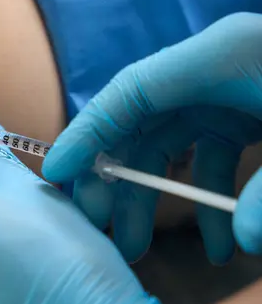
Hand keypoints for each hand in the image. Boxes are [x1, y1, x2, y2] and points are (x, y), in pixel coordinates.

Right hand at [42, 12, 261, 263]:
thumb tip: (239, 243)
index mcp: (221, 56)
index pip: (131, 92)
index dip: (89, 134)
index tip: (58, 175)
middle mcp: (213, 71)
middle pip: (139, 124)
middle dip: (117, 179)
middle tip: (104, 227)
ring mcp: (227, 92)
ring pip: (166, 146)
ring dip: (153, 198)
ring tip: (139, 247)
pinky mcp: (243, 113)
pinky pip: (206, 157)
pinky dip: (204, 199)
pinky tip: (217, 241)